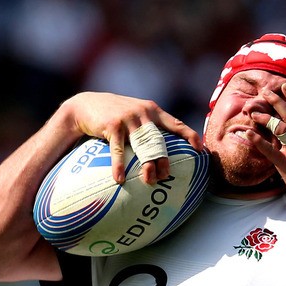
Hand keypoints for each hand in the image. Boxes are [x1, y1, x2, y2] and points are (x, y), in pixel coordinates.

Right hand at [62, 92, 201, 183]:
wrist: (86, 105)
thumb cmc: (116, 113)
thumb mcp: (136, 113)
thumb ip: (151, 124)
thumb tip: (167, 148)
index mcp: (153, 110)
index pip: (176, 123)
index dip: (189, 135)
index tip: (199, 149)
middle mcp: (143, 113)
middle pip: (159, 141)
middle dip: (164, 160)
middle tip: (166, 177)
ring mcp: (128, 119)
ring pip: (143, 146)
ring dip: (147, 165)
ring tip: (150, 180)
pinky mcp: (112, 126)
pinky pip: (118, 150)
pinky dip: (119, 166)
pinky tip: (119, 178)